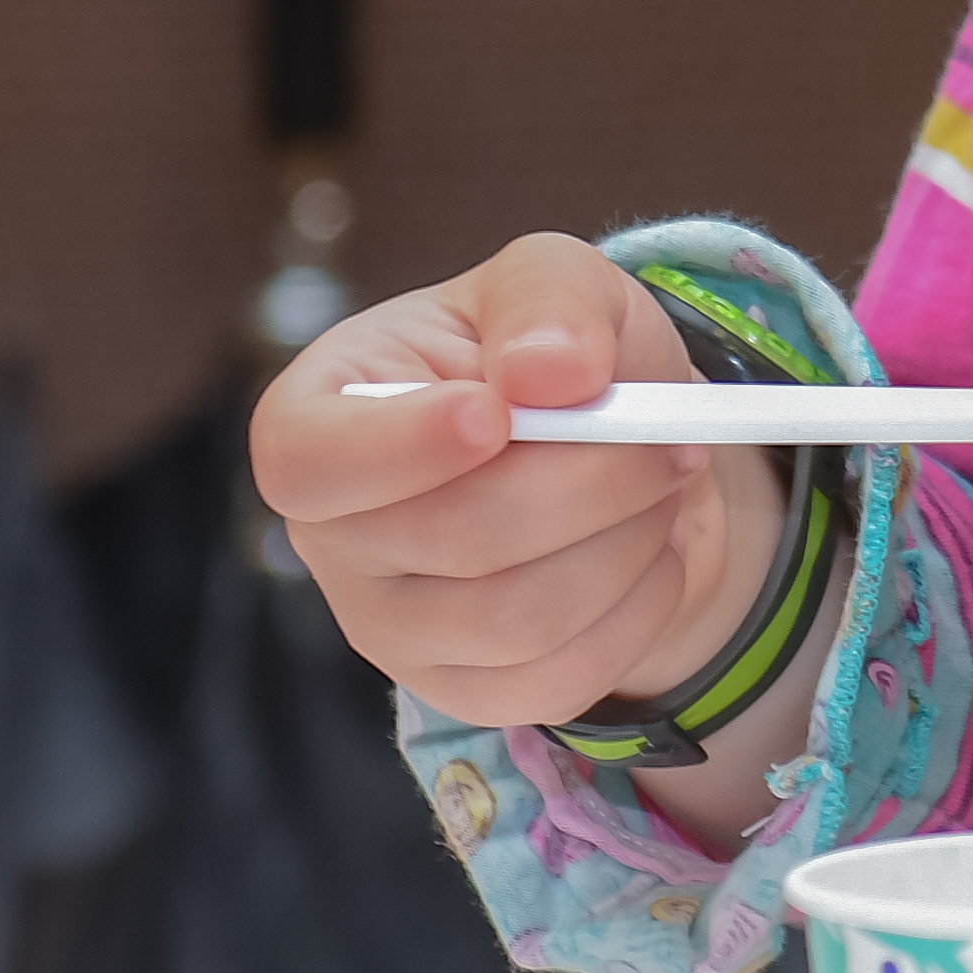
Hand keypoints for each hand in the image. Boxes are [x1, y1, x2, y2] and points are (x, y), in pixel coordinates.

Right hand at [246, 235, 782, 740]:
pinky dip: (637, 609)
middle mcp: (330, 538)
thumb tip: (550, 371)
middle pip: (452, 538)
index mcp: (314, 417)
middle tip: (665, 436)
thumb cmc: (545, 355)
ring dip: (626, 543)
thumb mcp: (553, 280)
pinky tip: (650, 550)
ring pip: (517, 619)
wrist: (606, 452)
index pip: (307, 460)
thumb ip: (549, 300)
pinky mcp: (462, 692)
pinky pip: (558, 680)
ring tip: (658, 486)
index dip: (398, 447)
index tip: (495, 412)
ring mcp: (388, 630)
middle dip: (592, 480)